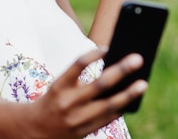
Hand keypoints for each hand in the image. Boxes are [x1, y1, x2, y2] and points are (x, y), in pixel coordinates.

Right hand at [28, 48, 146, 138]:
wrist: (34, 130)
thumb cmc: (54, 101)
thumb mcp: (60, 86)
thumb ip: (81, 79)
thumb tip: (114, 72)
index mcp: (60, 86)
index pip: (77, 65)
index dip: (92, 55)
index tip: (107, 47)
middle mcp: (68, 102)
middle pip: (99, 84)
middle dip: (121, 71)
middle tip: (138, 59)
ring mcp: (77, 119)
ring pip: (108, 105)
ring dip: (128, 94)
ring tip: (142, 84)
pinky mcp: (84, 132)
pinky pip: (107, 119)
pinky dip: (120, 109)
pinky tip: (131, 101)